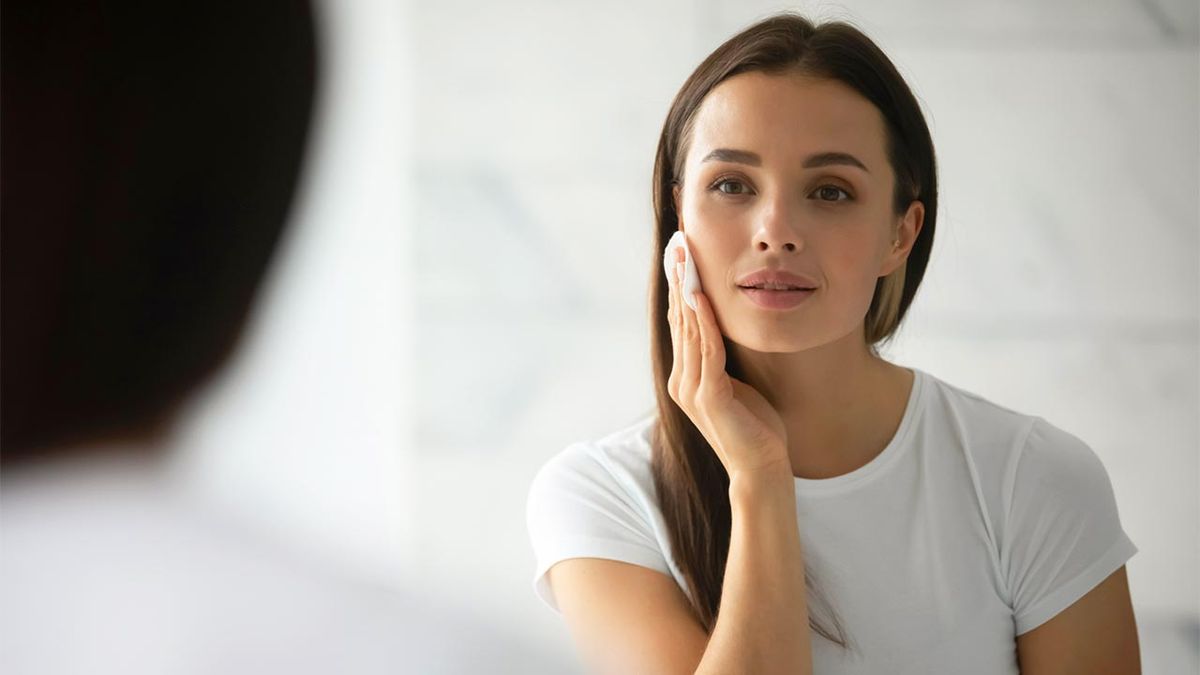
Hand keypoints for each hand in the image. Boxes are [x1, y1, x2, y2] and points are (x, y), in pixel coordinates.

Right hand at [666, 246, 790, 479]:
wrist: (762, 469)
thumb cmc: (756, 428)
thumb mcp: (737, 385)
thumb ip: (723, 361)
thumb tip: (725, 331)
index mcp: (685, 378)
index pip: (680, 323)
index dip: (679, 287)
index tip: (680, 254)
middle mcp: (681, 381)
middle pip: (678, 320)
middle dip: (678, 280)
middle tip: (676, 244)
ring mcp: (691, 390)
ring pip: (688, 330)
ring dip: (687, 291)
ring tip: (685, 259)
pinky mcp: (709, 397)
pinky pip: (707, 350)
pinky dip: (704, 321)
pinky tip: (701, 297)